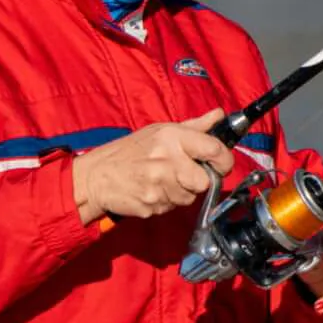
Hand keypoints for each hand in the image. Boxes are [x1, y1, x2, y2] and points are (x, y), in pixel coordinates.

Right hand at [72, 111, 233, 225]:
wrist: (98, 176)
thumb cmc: (131, 151)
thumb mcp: (160, 131)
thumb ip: (194, 126)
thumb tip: (220, 115)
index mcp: (172, 137)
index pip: (214, 150)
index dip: (224, 160)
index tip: (221, 163)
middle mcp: (167, 160)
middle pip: (205, 181)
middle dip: (198, 180)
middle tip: (183, 173)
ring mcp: (158, 185)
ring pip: (189, 197)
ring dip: (180, 192)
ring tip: (162, 180)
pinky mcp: (151, 205)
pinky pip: (172, 207)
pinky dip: (166, 201)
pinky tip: (152, 190)